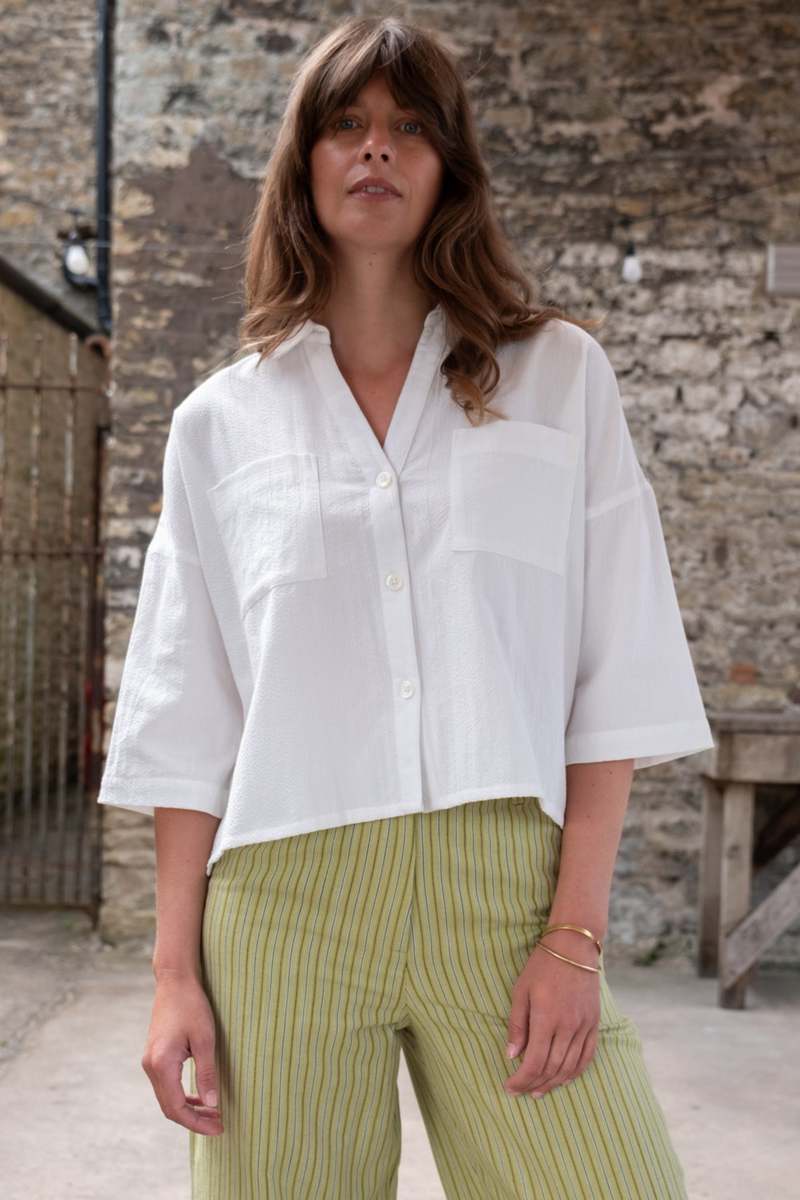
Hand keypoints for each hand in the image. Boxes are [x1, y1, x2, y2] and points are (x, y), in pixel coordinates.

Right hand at [141, 973, 223, 1135]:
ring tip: (213, 1114)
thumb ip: (207, 1073)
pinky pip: (166, 1086)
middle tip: (218, 1125)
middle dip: (194, 1120)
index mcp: (161, 1064)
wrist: (175, 981)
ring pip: (167, 1098)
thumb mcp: (205, 1039)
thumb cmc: (192, 1006)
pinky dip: (182, 1096)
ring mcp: (150, 1062)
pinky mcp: (154, 1056)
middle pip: (169, 1108)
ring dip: (188, 1109)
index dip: (197, 1123)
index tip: (218, 1128)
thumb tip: (212, 1105)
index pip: (176, 1108)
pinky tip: (199, 1097)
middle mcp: (151, 1067)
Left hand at [503, 930, 600, 1098]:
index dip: (521, 1080)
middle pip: (551, 1068)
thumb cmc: (542, 966)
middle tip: (521, 1092)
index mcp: (545, 1018)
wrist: (574, 947)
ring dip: (553, 1083)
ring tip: (538, 1091)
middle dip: (534, 1084)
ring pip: (569, 1067)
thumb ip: (517, 1025)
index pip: (534, 1062)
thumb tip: (512, 1056)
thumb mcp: (521, 991)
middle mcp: (567, 1026)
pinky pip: (587, 1056)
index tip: (509, 1088)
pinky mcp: (594, 1023)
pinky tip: (564, 1080)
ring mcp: (583, 1026)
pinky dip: (575, 1072)